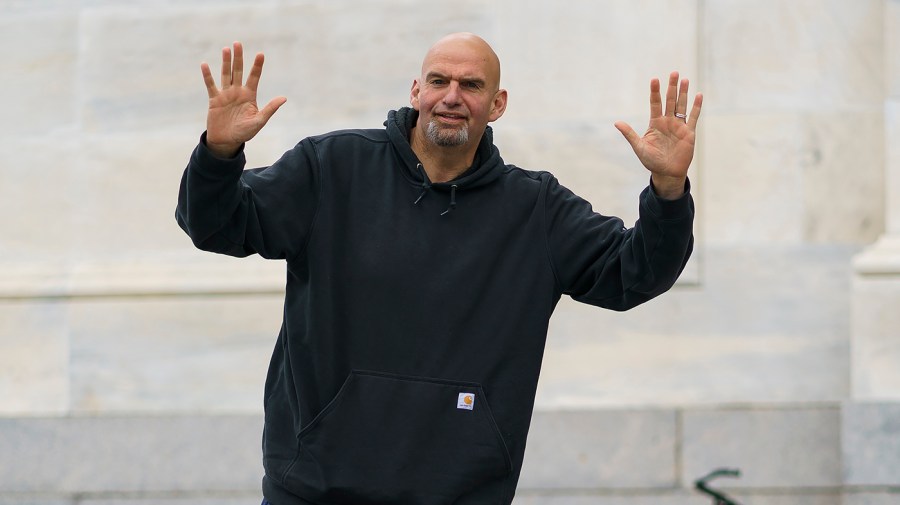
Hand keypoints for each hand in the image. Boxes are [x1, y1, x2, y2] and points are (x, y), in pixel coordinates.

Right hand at [201, 41, 286, 157]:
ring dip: (225, 62)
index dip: (257, 66)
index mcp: (250, 96)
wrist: (227, 141)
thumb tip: (284, 98)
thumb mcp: (259, 121)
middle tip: (238, 43)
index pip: (254, 77)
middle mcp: (238, 92)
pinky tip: (205, 64)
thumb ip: (270, 109)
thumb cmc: (244, 132)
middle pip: (238, 71)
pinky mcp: (214, 99)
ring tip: (226, 49)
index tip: (261, 54)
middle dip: (238, 58)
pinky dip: (207, 75)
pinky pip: (211, 85)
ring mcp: (226, 94)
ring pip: (226, 74)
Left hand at [615, 72, 701, 198]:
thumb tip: (616, 122)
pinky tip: (698, 95)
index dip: (655, 92)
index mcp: (655, 123)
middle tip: (674, 72)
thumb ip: (630, 134)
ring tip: (685, 80)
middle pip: (670, 101)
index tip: (654, 79)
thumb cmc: (651, 161)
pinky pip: (693, 117)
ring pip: (681, 106)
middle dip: (671, 87)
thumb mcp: (639, 147)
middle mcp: (667, 122)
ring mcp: (679, 126)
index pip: (655, 103)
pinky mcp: (689, 133)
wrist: (666, 173)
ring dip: (683, 93)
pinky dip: (696, 107)